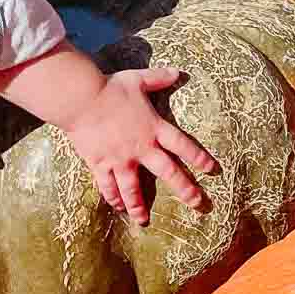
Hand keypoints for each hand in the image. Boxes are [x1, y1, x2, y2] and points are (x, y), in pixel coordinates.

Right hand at [63, 67, 218, 227]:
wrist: (82, 99)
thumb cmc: (111, 88)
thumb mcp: (138, 79)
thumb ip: (159, 78)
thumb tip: (178, 72)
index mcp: (154, 128)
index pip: (183, 145)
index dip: (199, 158)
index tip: (212, 170)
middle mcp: (141, 148)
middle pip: (168, 172)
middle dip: (185, 190)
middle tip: (198, 205)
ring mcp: (120, 159)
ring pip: (133, 189)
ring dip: (139, 206)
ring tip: (144, 221)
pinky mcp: (100, 164)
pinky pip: (107, 186)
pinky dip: (113, 198)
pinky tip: (117, 207)